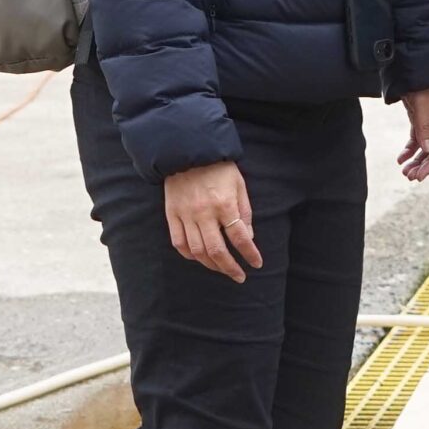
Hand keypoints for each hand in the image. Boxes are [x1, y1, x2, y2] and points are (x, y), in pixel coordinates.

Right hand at [163, 160, 259, 282]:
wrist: (189, 151)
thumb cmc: (219, 168)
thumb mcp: (239, 184)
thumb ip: (244, 211)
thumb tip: (248, 237)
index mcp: (224, 204)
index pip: (239, 237)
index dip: (250, 253)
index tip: (256, 264)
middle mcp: (204, 213)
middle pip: (216, 250)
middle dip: (229, 268)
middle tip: (239, 276)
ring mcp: (186, 215)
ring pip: (197, 251)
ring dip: (211, 265)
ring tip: (222, 269)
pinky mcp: (171, 215)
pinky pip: (178, 243)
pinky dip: (189, 255)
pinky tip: (199, 258)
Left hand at [400, 86, 428, 181]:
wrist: (414, 70)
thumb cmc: (421, 85)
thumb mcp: (422, 106)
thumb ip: (425, 129)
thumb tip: (428, 151)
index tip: (420, 176)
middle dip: (422, 165)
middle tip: (409, 177)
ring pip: (424, 147)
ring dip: (416, 160)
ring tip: (405, 172)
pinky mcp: (420, 120)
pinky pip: (416, 139)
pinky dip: (409, 149)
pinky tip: (401, 158)